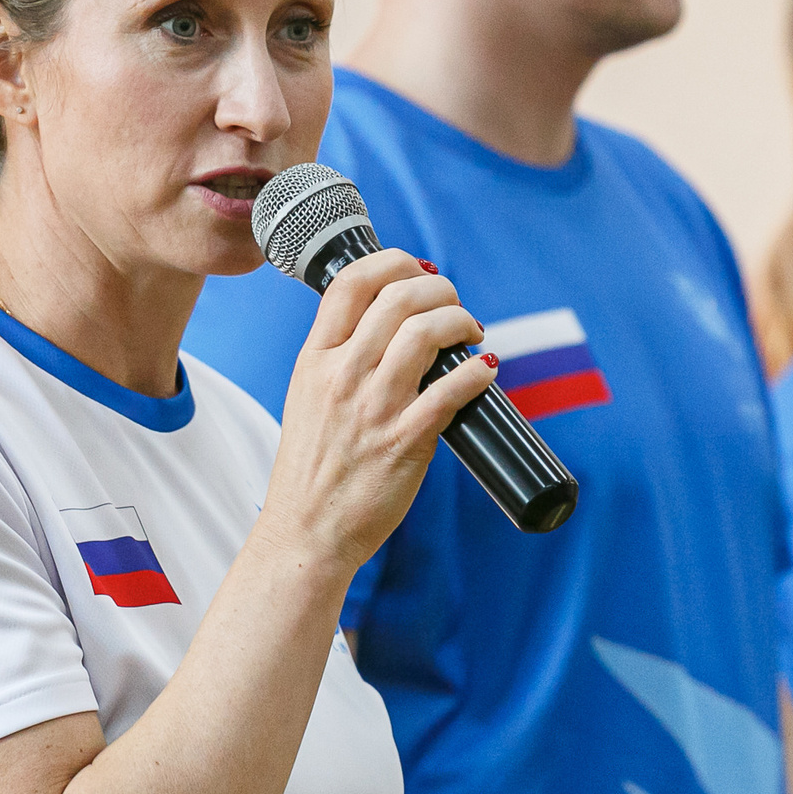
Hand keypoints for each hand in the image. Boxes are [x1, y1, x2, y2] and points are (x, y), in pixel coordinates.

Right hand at [259, 249, 495, 575]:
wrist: (307, 532)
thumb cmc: (313, 469)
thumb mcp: (307, 397)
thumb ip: (339, 359)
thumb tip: (390, 325)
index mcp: (314, 360)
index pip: (351, 283)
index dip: (394, 261)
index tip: (419, 270)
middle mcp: (341, 376)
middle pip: (397, 298)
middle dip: (439, 290)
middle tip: (455, 305)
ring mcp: (372, 408)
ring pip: (425, 333)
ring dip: (461, 322)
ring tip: (472, 334)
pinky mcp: (404, 442)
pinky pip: (450, 391)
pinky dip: (476, 373)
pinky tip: (485, 372)